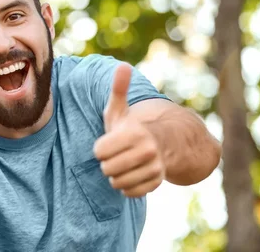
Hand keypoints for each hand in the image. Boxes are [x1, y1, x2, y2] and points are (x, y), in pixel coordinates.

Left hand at [93, 63, 164, 197]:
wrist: (160, 144)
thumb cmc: (130, 126)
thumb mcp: (120, 108)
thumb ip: (118, 89)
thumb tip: (123, 65)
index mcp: (134, 132)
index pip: (99, 152)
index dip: (100, 148)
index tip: (109, 141)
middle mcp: (147, 151)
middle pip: (107, 168)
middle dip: (107, 162)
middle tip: (116, 154)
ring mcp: (154, 168)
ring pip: (117, 182)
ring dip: (116, 175)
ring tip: (123, 164)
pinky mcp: (156, 183)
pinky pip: (129, 192)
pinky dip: (126, 186)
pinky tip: (131, 175)